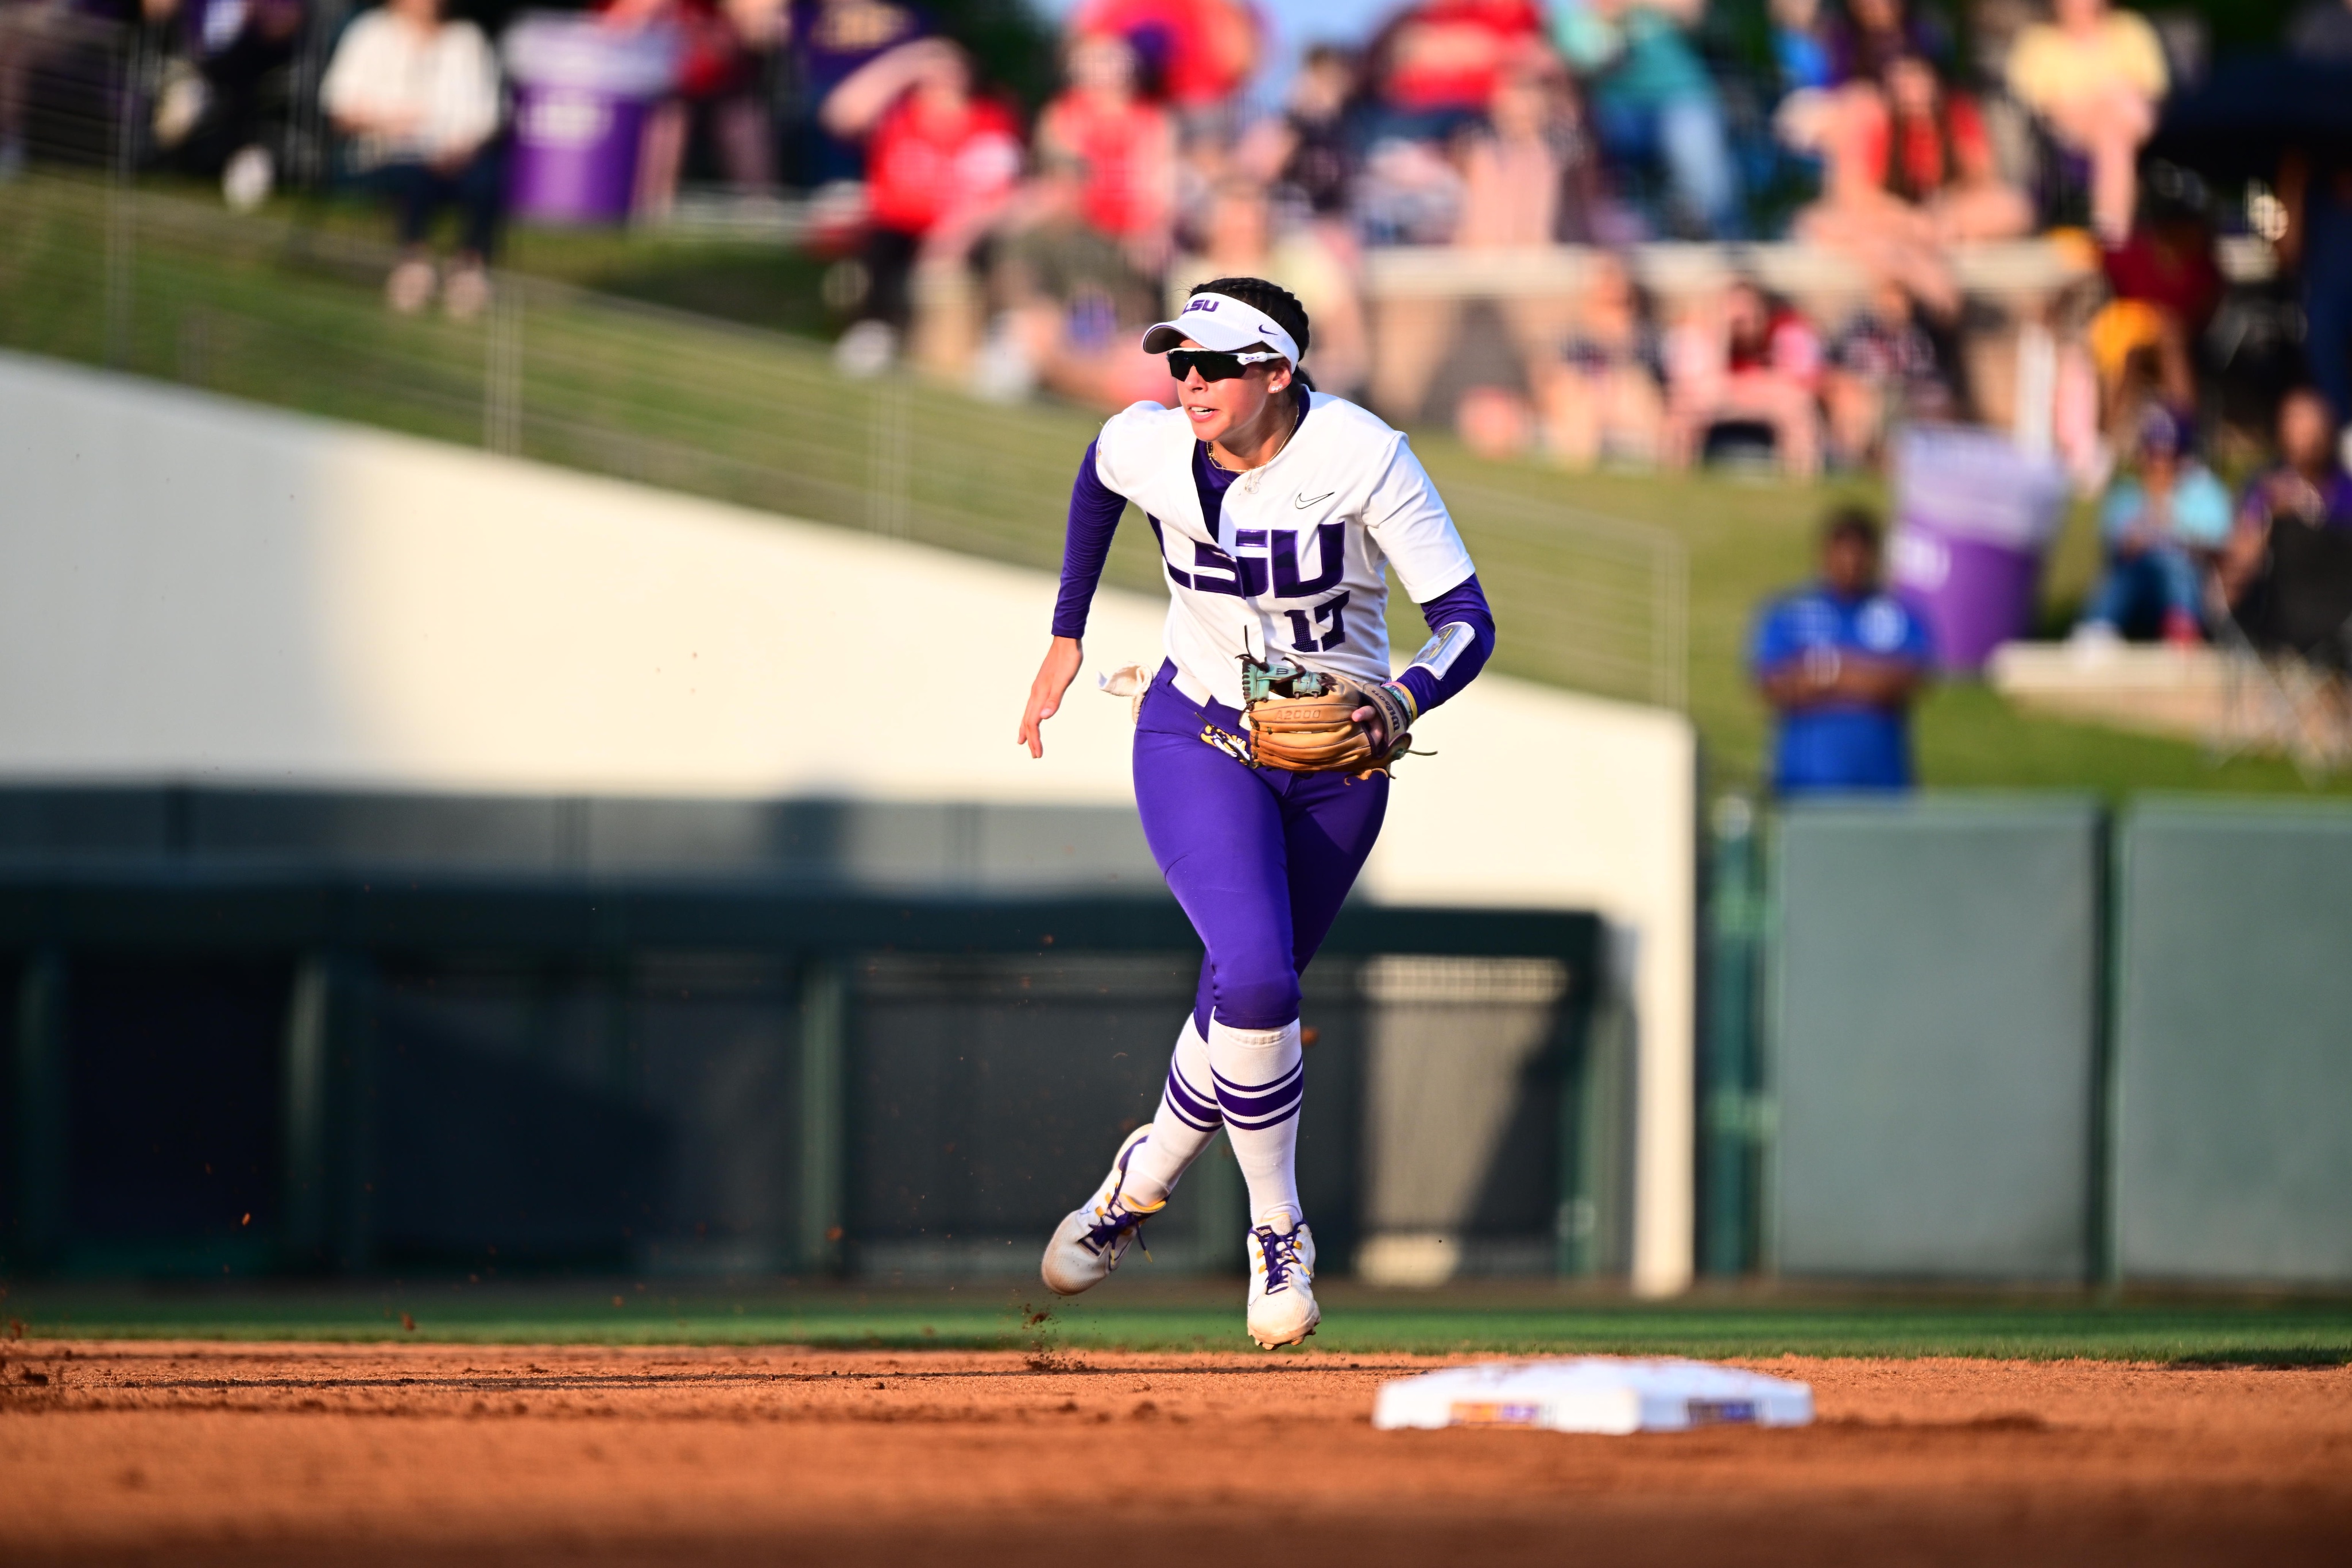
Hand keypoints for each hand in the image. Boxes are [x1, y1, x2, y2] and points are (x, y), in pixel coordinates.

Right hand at [1017, 636, 1083, 758]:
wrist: (1066, 641)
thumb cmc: (1068, 660)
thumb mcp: (1064, 680)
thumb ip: (1054, 699)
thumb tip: (1044, 717)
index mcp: (1039, 694)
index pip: (1033, 722)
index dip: (1035, 739)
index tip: (1038, 754)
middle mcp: (1036, 693)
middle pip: (1028, 720)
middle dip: (1031, 739)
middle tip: (1034, 754)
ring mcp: (1038, 689)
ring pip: (1029, 713)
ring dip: (1028, 729)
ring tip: (1024, 740)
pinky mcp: (1043, 685)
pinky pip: (1033, 706)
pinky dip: (1031, 717)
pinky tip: (1035, 716)